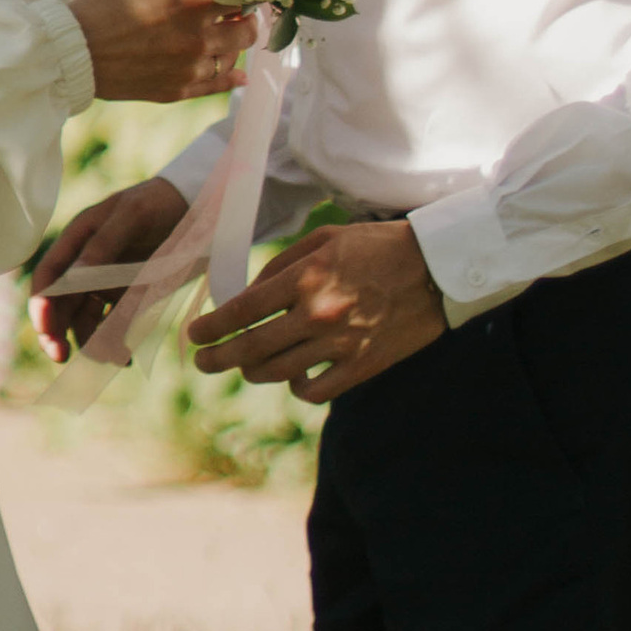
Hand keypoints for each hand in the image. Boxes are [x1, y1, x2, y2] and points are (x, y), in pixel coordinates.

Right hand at [30, 178, 187, 360]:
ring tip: (113, 357)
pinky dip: (114, 343)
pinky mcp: (128, 297)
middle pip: (60, 305)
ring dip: (90, 342)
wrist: (197, 207)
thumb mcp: (133, 216)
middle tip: (61, 356)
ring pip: (85, 321)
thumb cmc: (159, 202)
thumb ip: (103, 245)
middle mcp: (85, 265)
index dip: (41, 304)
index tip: (46, 329)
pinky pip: (113, 326)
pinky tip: (126, 357)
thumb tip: (72, 279)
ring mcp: (105, 283)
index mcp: (78, 239)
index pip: (48, 276)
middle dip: (56, 332)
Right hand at [69, 0, 259, 103]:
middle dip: (248, 19)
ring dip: (236, 45)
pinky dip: (233, 79)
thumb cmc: (102, 10)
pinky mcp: (180, 91)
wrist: (75, 54)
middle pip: (246, 30)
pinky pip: (218, 86)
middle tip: (243, 12)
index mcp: (188, 5)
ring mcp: (191, 69)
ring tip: (230, 36)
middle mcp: (197, 38)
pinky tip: (241, 75)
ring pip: (234, 57)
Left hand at [187, 222, 445, 406]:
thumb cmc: (377, 246)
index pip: (243, 310)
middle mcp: (318, 314)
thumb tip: (248, 296)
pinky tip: (293, 376)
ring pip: (278, 373)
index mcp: (306, 278)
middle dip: (218, 357)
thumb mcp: (325, 238)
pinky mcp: (361, 368)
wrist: (436, 269)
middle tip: (201, 361)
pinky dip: (296, 387)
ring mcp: (340, 346)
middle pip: (251, 349)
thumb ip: (283, 265)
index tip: (194, 335)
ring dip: (251, 372)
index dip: (212, 327)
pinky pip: (314, 391)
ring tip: (242, 366)